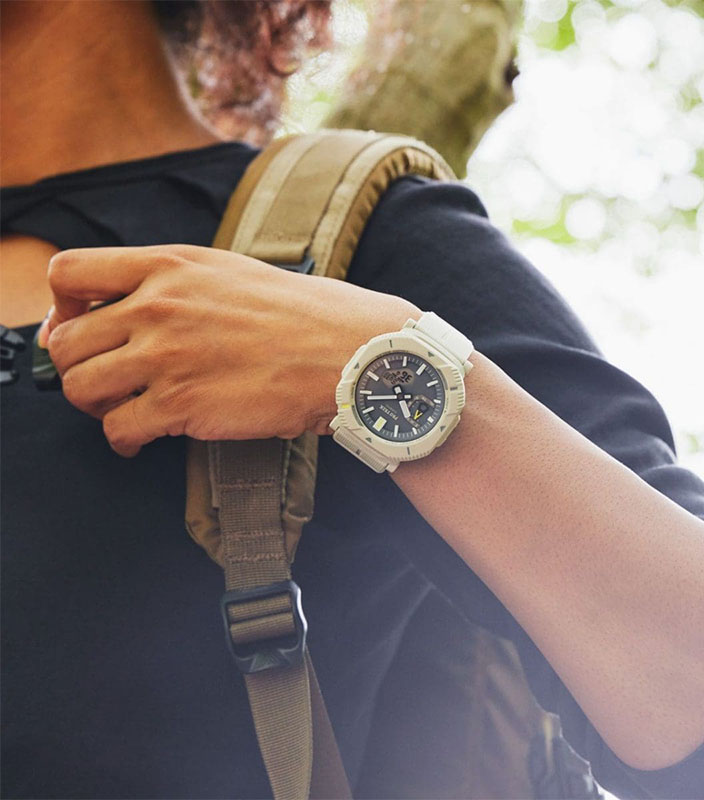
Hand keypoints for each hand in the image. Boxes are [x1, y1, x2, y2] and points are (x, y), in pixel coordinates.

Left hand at [42, 244, 419, 456]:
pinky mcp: (182, 404)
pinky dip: (123, 440)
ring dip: (96, 405)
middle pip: (66, 343)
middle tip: (107, 381)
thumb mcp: (231, 272)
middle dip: (79, 368)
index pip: (70, 273)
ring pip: (80, 388)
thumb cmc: (303, 314)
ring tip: (124, 409)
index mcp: (169, 266)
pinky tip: (142, 438)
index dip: (61, 307)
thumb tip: (138, 305)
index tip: (80, 326)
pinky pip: (117, 429)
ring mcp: (167, 356)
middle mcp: (157, 307)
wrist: (345, 352)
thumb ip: (176, 283)